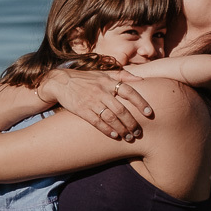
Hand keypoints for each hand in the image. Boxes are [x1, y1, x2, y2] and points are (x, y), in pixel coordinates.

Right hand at [38, 69, 153, 140]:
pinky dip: (107, 130)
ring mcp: (91, 101)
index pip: (129, 91)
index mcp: (109, 82)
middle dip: (132, 123)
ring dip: (121, 129)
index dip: (140, 102)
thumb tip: (142, 78)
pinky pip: (97, 122)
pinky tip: (114, 136)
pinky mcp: (82, 110)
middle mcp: (102, 91)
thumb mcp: (103, 73)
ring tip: (128, 137)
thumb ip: (123, 75)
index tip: (149, 113)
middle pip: (121, 109)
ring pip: (111, 118)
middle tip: (138, 133)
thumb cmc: (86, 79)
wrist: (61, 82)